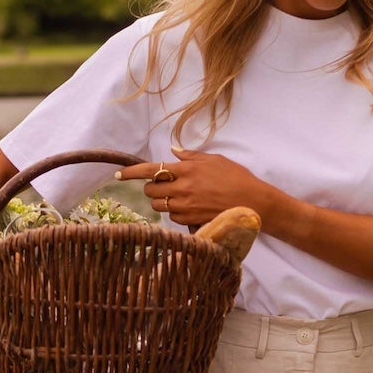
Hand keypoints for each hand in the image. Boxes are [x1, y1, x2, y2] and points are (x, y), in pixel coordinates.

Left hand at [115, 146, 271, 228]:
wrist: (253, 203)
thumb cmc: (237, 178)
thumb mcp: (214, 160)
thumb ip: (191, 156)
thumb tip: (174, 151)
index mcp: (186, 170)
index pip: (151, 170)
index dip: (131, 173)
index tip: (119, 174)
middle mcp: (183, 189)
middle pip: (151, 192)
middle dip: (152, 189)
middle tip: (161, 187)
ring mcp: (186, 207)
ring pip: (160, 207)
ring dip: (163, 202)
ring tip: (177, 197)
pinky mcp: (192, 221)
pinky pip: (173, 218)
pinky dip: (175, 213)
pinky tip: (188, 208)